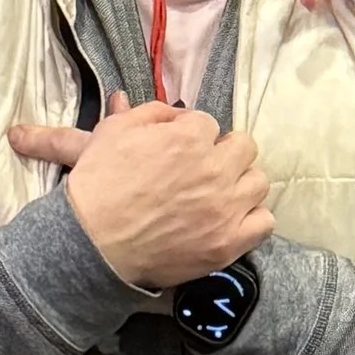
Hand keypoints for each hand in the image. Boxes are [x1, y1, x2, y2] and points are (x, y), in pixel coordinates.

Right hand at [9, 93, 273, 292]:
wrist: (90, 246)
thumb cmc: (96, 187)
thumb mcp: (110, 134)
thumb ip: (146, 113)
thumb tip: (172, 109)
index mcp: (187, 137)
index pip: (208, 123)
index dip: (191, 134)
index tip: (178, 149)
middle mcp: (214, 170)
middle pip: (244, 147)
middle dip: (223, 153)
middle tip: (201, 168)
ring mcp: (225, 208)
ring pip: (258, 182)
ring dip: (239, 184)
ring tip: (217, 195)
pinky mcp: (228, 243)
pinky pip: (264, 222)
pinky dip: (250, 219)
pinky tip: (229, 220)